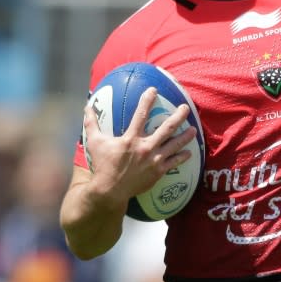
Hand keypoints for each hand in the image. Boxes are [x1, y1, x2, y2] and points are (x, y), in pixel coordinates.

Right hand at [82, 87, 195, 208]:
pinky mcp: (158, 172)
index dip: (147, 100)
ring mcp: (154, 160)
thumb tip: (86, 106)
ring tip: (194, 129)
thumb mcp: (94, 142)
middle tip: (186, 107)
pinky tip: (189, 153)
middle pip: (166, 128)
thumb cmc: (102, 165)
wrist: (110, 191)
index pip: (141, 114)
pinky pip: (173, 163)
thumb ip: (91, 123)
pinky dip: (182, 157)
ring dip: (185, 136)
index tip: (154, 90)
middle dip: (178, 116)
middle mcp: (145, 147)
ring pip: (174, 145)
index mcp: (131, 138)